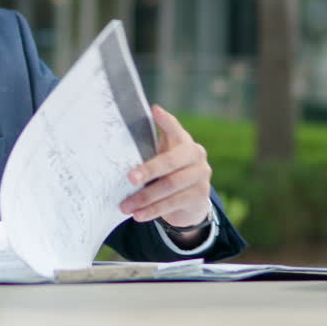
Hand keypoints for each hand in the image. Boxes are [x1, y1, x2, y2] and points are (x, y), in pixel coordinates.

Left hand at [119, 105, 212, 232]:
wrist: (191, 199)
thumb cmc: (171, 169)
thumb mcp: (165, 152)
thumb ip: (158, 137)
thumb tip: (153, 110)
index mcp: (185, 142)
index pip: (175, 129)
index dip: (166, 122)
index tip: (155, 111)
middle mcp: (197, 156)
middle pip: (170, 163)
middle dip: (148, 171)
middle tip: (129, 179)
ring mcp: (201, 177)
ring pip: (169, 187)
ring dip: (145, 198)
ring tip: (125, 206)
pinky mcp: (199, 197)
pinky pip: (172, 204)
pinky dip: (153, 211)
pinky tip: (138, 215)